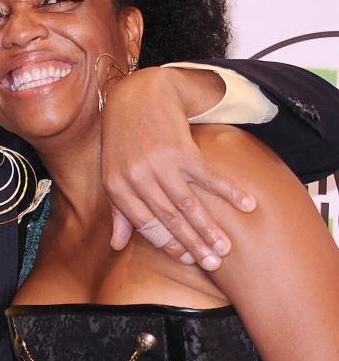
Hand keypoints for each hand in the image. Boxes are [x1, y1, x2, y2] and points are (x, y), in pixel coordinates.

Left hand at [100, 66, 255, 269]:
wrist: (138, 96)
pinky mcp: (182, 150)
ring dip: (209, 229)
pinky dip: (229, 192)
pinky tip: (247, 205)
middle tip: (213, 263)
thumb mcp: (113, 175)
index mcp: (117, 187)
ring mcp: (159, 164)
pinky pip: (209, 178)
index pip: (146, 225)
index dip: (169, 244)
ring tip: (226, 248)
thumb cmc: (124, 140)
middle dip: (193, 245)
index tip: (189, 260)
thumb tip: (116, 246)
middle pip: (170, 219)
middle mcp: (136, 178)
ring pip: (188, 205)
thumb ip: (118, 212)